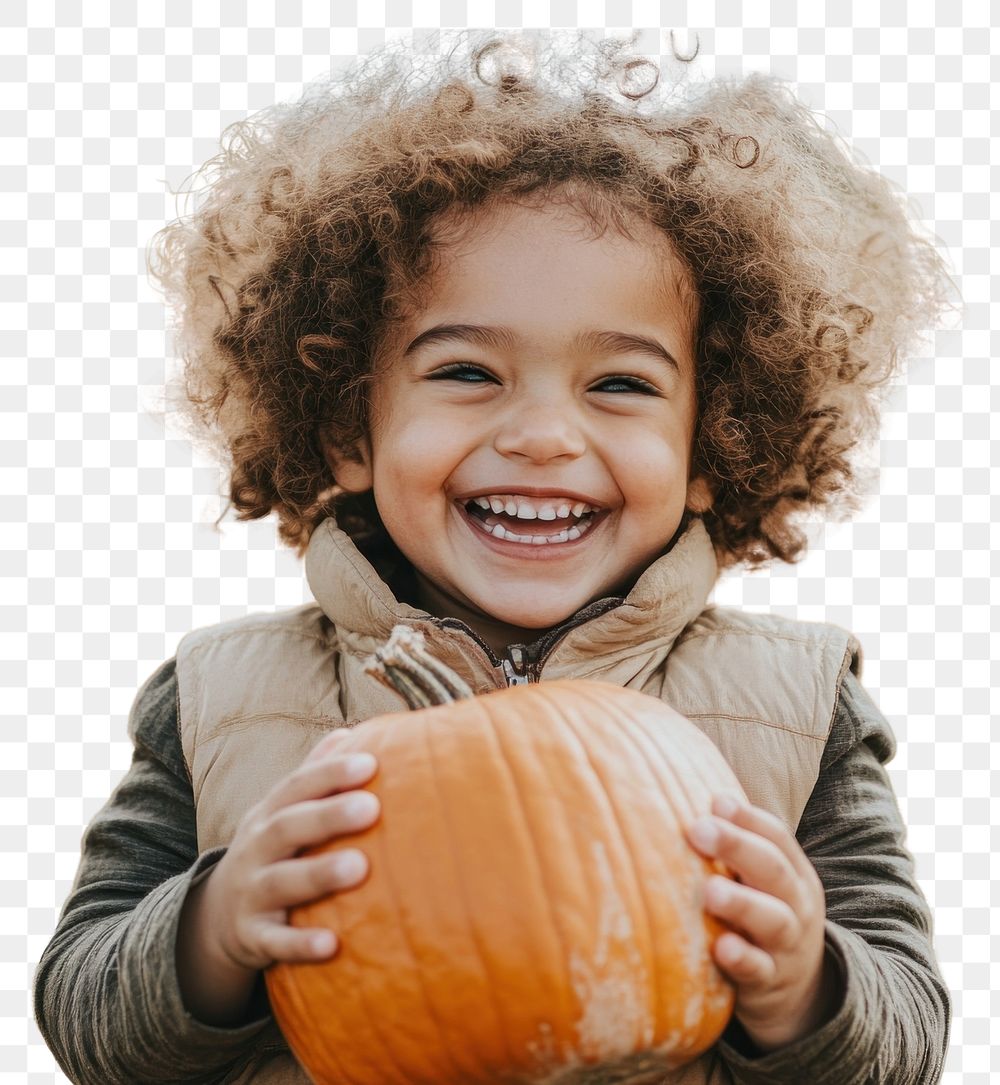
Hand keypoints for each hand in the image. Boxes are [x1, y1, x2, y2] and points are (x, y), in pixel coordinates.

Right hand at [176, 731, 379, 1023]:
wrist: (217, 916)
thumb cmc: (273, 850)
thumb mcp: (283, 811)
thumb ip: (314, 774)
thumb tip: (351, 733)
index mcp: (269, 814)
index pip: (296, 786)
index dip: (330, 773)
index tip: (370, 762)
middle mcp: (256, 849)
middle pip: (289, 827)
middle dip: (328, 816)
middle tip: (371, 807)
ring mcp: (251, 893)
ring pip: (282, 882)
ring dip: (320, 874)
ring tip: (361, 867)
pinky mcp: (253, 938)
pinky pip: (276, 943)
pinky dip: (301, 944)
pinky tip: (333, 945)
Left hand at [685, 795, 840, 1051]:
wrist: (800, 992)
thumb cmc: (762, 915)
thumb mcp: (759, 880)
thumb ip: (732, 846)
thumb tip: (673, 785)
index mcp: (792, 871)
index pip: (777, 836)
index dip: (748, 818)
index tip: (716, 801)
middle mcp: (795, 904)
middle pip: (773, 869)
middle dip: (738, 846)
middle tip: (698, 829)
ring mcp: (787, 945)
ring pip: (772, 920)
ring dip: (741, 903)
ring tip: (709, 891)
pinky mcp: (771, 982)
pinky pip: (759, 970)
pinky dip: (742, 959)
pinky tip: (720, 948)